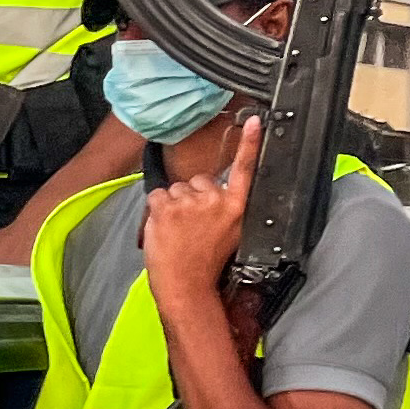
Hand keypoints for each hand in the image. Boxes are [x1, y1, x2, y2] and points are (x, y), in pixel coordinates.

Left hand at [138, 115, 259, 302]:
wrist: (186, 286)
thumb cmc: (205, 265)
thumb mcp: (229, 234)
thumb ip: (224, 210)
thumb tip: (213, 195)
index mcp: (235, 207)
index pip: (245, 169)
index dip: (249, 143)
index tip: (253, 122)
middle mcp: (215, 200)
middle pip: (198, 180)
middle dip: (192, 198)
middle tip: (192, 227)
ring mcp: (190, 203)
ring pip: (175, 190)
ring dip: (173, 206)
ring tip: (178, 232)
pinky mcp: (167, 208)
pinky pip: (156, 196)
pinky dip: (155, 211)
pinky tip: (164, 229)